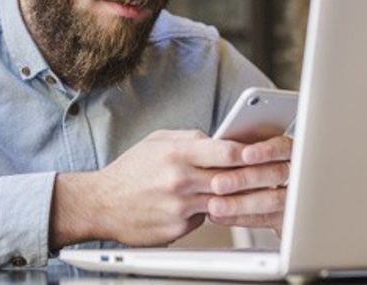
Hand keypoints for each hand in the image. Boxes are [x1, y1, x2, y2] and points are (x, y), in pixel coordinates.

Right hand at [50, 129, 245, 247]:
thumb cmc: (129, 171)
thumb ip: (190, 137)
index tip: (259, 152)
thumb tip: (219, 139)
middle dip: (250, 176)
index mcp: (176, 153)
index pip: (226, 152)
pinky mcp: (178, 228)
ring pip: (222, 201)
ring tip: (241, 189)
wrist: (101, 204)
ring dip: (233, 196)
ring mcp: (180, 207)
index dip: (248, 152)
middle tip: (265, 172)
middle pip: (230, 178)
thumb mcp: (157, 141)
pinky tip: (206, 204)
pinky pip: (205, 218)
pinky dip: (209, 211)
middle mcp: (180, 180)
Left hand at [207, 135, 291, 231]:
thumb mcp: (240, 148)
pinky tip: (216, 216)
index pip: (283, 146)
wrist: (257, 192)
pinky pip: (264, 220)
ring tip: (214, 205)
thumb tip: (220, 147)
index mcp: (287, 150)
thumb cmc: (239, 161)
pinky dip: (238, 218)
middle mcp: (296, 172)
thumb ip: (238, 147)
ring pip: (272, 200)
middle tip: (217, 184)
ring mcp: (294, 197)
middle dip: (245, 178)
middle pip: (277, 173)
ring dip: (239, 203)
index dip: (266, 151)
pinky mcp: (285, 219)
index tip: (245, 155)